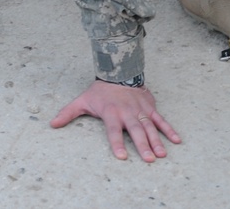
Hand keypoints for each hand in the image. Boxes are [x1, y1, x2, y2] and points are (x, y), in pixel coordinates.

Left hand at [51, 80, 181, 162]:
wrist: (117, 71)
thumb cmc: (99, 91)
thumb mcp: (82, 100)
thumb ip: (68, 113)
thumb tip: (52, 124)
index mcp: (111, 113)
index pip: (113, 130)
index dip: (117, 142)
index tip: (121, 156)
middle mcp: (127, 112)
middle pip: (135, 130)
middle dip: (142, 144)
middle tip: (149, 159)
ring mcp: (140, 109)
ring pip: (149, 126)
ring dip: (156, 140)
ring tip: (162, 154)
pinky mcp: (149, 106)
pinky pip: (160, 119)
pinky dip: (169, 129)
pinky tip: (177, 140)